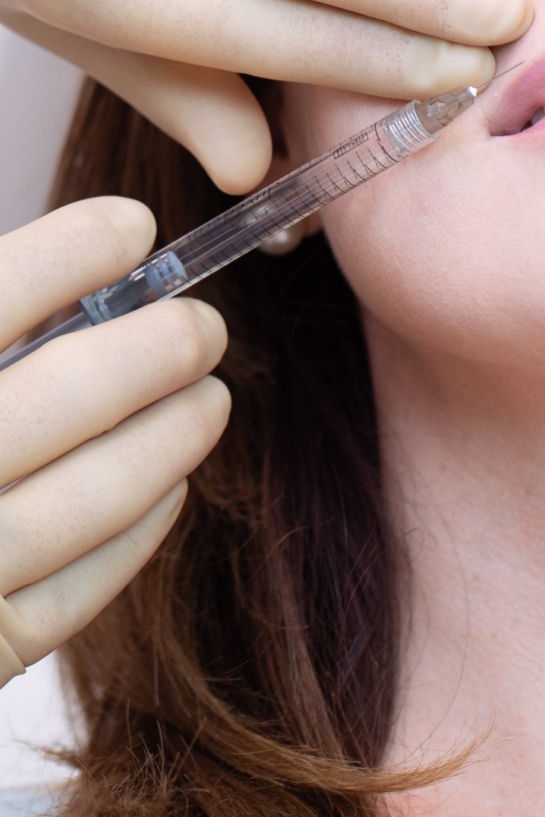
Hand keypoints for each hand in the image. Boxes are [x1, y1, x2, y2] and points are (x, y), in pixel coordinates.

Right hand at [0, 197, 229, 685]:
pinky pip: (76, 590)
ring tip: (209, 398)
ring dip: (171, 437)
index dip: (71, 253)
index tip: (132, 227)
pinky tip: (166, 487)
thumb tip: (62, 275)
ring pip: (91, 496)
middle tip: (203, 327)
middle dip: (156, 349)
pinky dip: (136, 531)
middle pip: (66, 394)